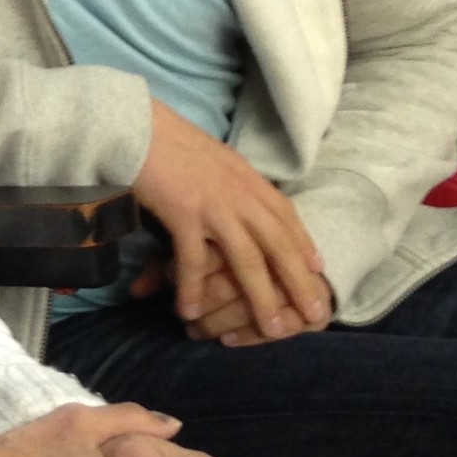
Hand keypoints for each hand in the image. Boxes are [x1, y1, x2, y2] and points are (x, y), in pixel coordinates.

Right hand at [129, 102, 331, 344]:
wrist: (137, 126)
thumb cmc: (170, 142)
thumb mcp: (215, 159)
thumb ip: (232, 181)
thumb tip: (240, 199)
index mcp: (248, 178)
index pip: (287, 217)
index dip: (304, 245)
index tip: (319, 271)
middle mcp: (241, 193)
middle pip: (279, 245)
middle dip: (299, 282)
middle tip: (316, 315)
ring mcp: (215, 205)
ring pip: (248, 259)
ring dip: (261, 298)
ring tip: (272, 330)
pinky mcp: (185, 214)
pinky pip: (195, 260)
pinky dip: (194, 288)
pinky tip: (190, 312)